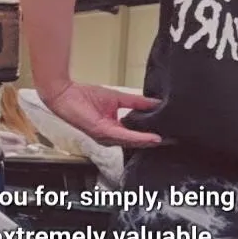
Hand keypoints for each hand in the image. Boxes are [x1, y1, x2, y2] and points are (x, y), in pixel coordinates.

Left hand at [40, 81, 162, 146]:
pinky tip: (151, 138)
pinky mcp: (102, 132)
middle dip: (154, 142)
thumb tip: (155, 102)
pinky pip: (124, 137)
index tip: (169, 135)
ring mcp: (106, 137)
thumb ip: (136, 102)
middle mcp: (110, 138)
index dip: (151, 136)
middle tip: (173, 140)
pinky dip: (139, 138)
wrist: (64, 94)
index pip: (136, 137)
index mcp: (113, 131)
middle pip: (136, 143)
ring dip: (149, 142)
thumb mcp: (117, 98)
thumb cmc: (83, 96)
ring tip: (165, 140)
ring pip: (132, 143)